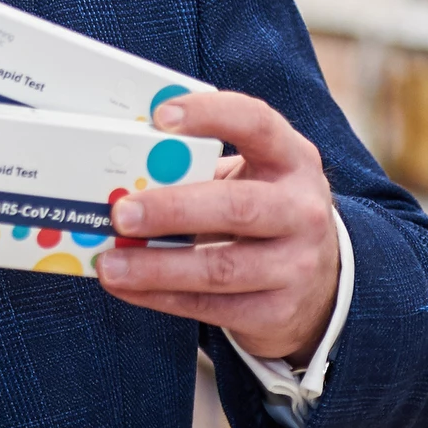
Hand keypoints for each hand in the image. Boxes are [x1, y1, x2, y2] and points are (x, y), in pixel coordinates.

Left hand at [98, 92, 340, 364]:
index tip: (159, 116)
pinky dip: (161, 298)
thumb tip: (118, 173)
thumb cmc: (262, 212)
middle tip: (120, 213)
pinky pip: (212, 308)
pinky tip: (125, 288)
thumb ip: (197, 169)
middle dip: (172, 210)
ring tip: (109, 265)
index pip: (257, 124)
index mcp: (292, 159)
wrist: (318, 280)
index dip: (209, 115)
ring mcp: (297, 265)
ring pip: (220, 268)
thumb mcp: (249, 178)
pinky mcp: (279, 312)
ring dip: (156, 268)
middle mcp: (303, 210)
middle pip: (237, 207)